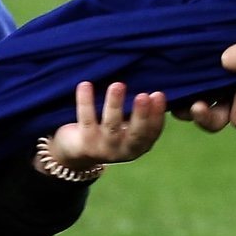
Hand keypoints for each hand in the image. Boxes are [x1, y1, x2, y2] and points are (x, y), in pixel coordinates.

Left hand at [44, 81, 166, 172]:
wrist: (77, 150)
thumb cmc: (111, 129)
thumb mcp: (128, 124)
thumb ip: (141, 110)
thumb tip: (153, 85)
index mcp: (140, 145)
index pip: (153, 131)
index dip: (157, 114)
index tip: (158, 94)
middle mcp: (124, 150)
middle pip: (136, 133)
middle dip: (141, 114)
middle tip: (143, 95)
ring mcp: (104, 149)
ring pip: (111, 126)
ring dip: (115, 105)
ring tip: (117, 85)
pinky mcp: (84, 144)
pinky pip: (86, 120)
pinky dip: (86, 102)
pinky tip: (85, 85)